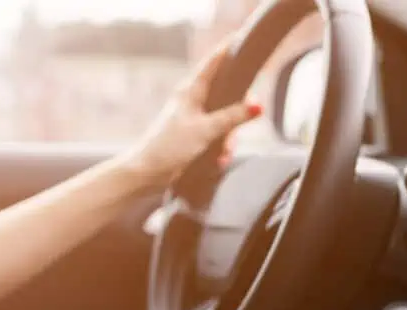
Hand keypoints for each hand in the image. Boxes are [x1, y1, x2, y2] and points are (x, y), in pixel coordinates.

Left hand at [118, 42, 262, 187]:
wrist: (149, 172)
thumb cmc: (170, 147)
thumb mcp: (206, 130)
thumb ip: (233, 117)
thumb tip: (257, 104)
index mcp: (190, 91)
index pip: (212, 64)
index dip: (225, 52)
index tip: (238, 40)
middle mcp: (192, 102)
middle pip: (225, 97)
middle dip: (235, 117)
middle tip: (237, 129)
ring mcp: (193, 119)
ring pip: (223, 122)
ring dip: (227, 140)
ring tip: (223, 154)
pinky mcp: (193, 137)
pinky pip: (216, 139)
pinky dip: (219, 150)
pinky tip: (217, 161)